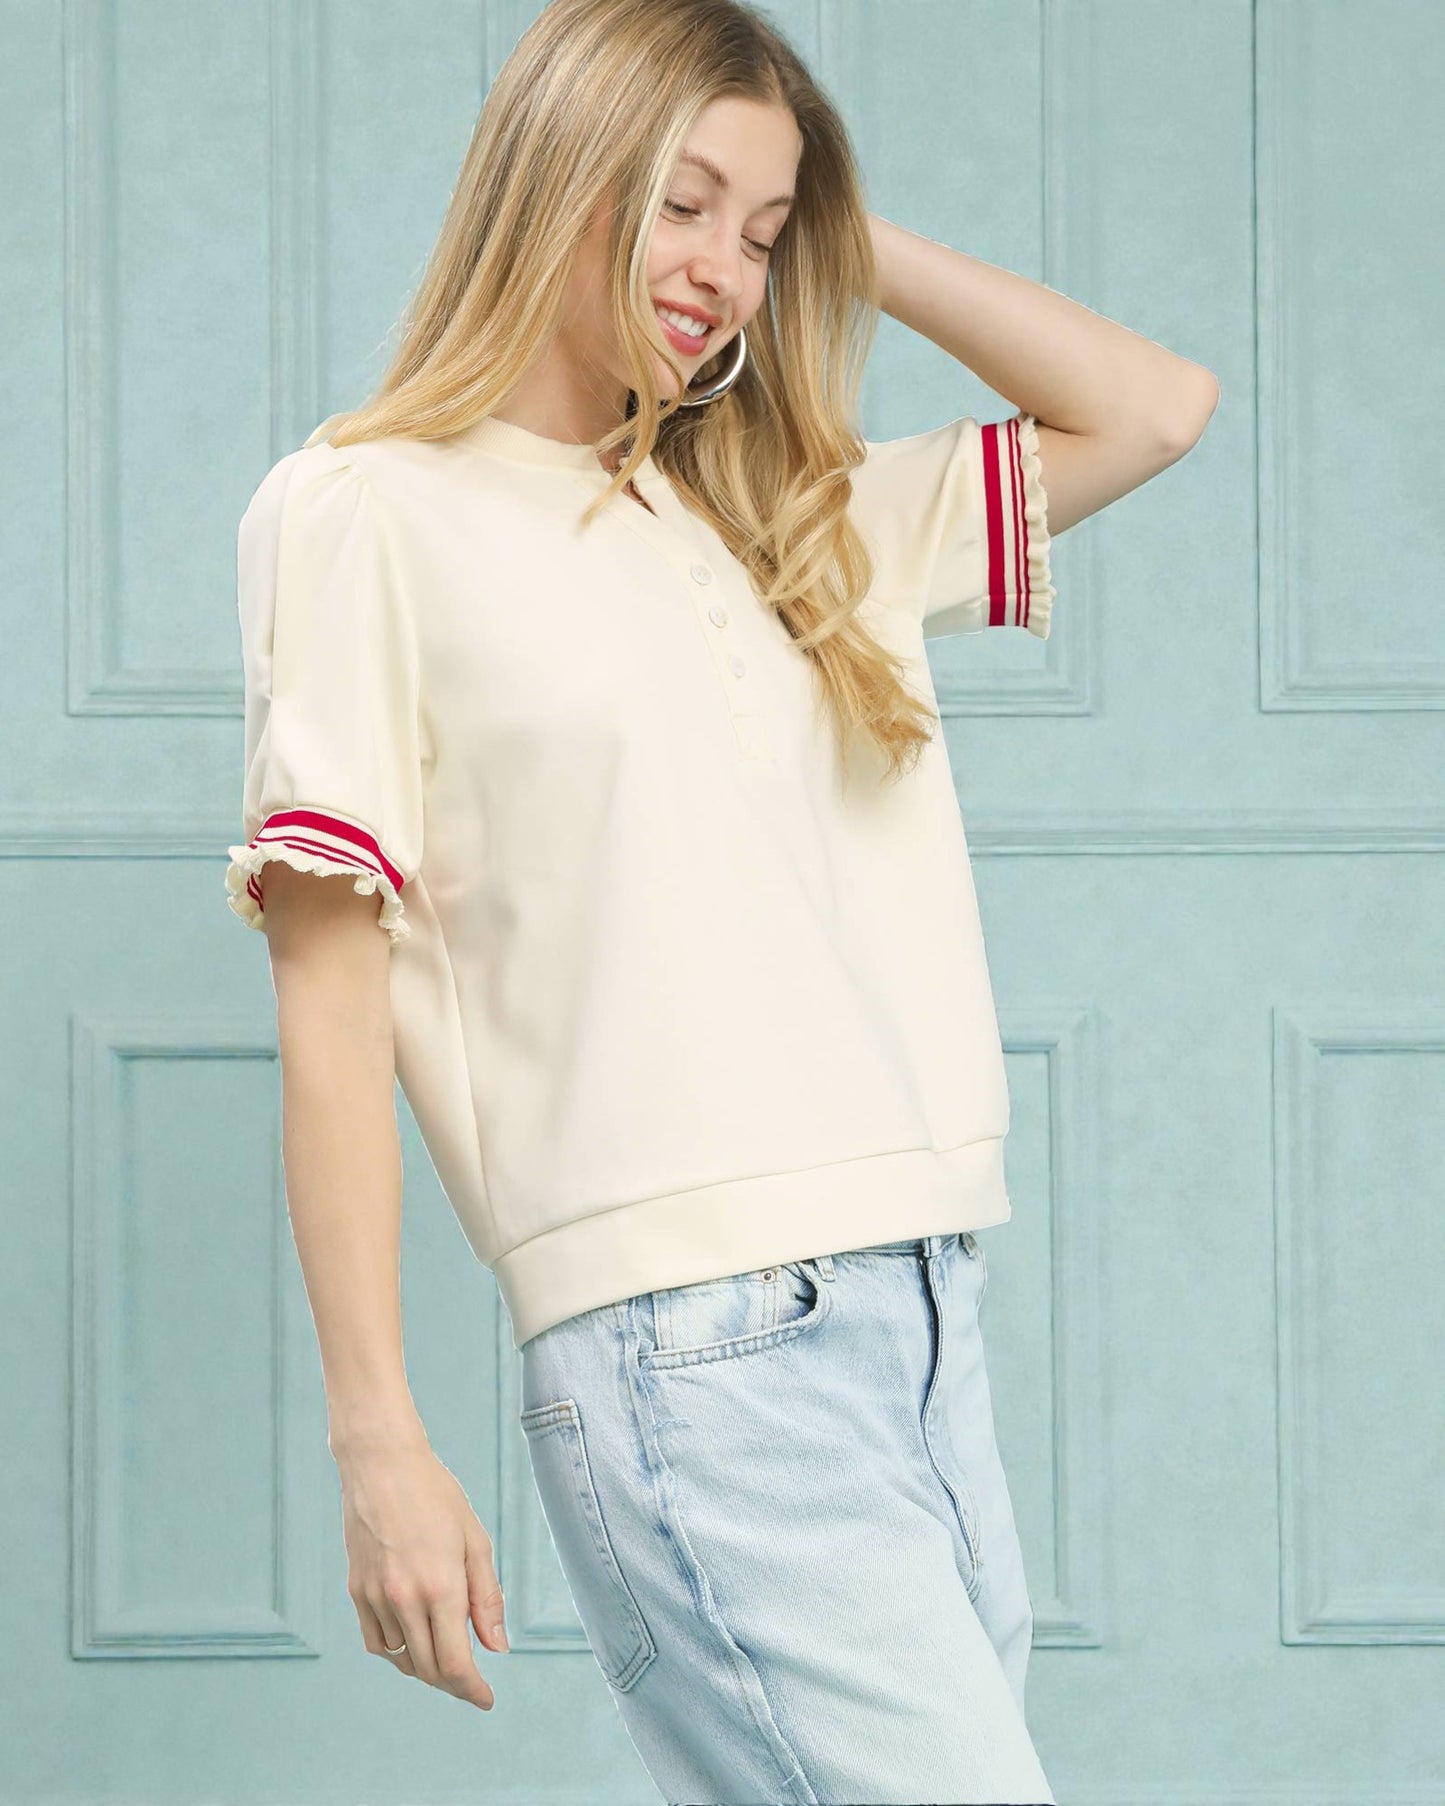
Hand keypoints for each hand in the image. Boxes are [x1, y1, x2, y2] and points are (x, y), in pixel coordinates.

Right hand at [336, 1434, 507, 1710]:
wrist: (382, 1466)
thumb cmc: (436, 1496)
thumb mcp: (475, 1541)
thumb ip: (487, 1598)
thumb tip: (496, 1648)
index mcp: (441, 1587)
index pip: (456, 1664)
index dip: (472, 1691)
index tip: (486, 1700)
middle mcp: (405, 1600)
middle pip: (429, 1670)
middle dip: (454, 1684)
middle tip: (471, 1683)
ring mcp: (376, 1598)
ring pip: (402, 1660)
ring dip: (425, 1668)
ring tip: (445, 1656)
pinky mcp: (356, 1591)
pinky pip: (377, 1642)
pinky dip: (396, 1653)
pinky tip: (413, 1641)